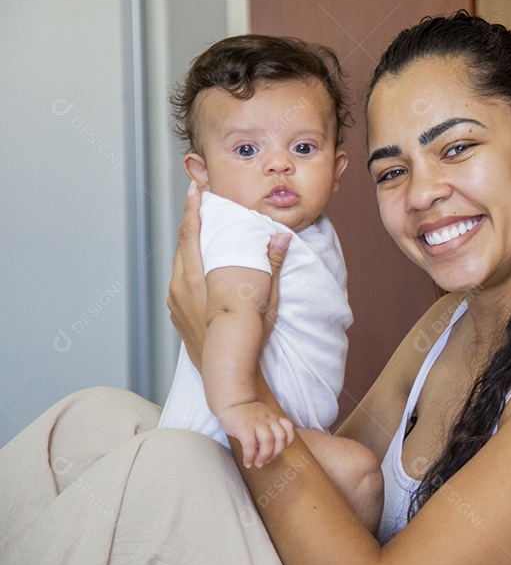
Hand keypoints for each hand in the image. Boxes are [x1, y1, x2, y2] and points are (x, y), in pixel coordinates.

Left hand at [167, 183, 290, 370]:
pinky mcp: (176, 314)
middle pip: (183, 244)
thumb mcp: (266, 298)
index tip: (195, 190)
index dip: (192, 209)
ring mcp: (176, 301)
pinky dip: (188, 266)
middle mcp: (181, 286)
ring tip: (204, 233)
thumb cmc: (247, 339)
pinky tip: (202, 268)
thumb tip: (281, 237)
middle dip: (192, 222)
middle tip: (201, 204)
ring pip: (179, 263)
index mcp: (198, 277)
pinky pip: (179, 280)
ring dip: (190, 245)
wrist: (228, 374)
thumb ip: (271, 264)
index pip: (191, 233)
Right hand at [217, 401, 296, 467]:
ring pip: (268, 441)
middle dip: (275, 454)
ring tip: (258, 464)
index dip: (287, 442)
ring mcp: (256, 423)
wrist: (232, 402)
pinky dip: (249, 456)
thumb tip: (264, 453)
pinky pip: (250, 444)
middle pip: (280, 437)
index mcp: (274, 418)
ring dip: (264, 456)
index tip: (278, 451)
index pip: (289, 429)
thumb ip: (267, 431)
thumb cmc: (247, 414)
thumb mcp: (262, 418)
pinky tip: (247, 462)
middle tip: (266, 461)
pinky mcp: (243, 428)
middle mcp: (268, 420)